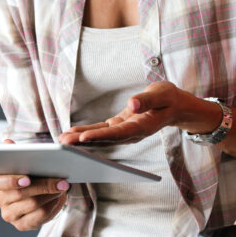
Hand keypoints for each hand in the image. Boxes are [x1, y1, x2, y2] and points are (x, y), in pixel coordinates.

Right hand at [0, 156, 69, 231]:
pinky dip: (51, 205)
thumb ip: (14, 153)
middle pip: (19, 194)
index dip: (10, 181)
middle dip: (42, 185)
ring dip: (50, 194)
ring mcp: (9, 214)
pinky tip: (58, 197)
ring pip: (32, 204)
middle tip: (60, 180)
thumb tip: (8, 143)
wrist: (39, 193)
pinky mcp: (21, 225)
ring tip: (62, 186)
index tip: (27, 178)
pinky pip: (39, 216)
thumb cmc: (29, 173)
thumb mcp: (22, 161)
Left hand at [59, 81, 206, 145]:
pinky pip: (102, 131)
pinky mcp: (119, 126)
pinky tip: (73, 133)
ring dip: (81, 138)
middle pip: (105, 139)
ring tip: (62, 139)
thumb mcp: (161, 94)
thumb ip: (147, 100)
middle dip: (84, 141)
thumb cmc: (168, 98)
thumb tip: (132, 104)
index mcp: (142, 127)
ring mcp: (124, 131)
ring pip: (101, 137)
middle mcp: (131, 133)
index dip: (100, 137)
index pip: (118, 133)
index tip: (83, 138)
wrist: (174, 105)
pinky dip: (87, 132)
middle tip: (63, 142)